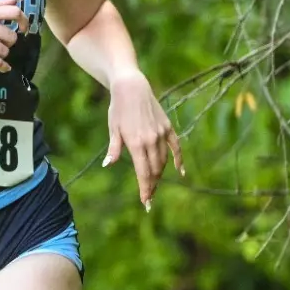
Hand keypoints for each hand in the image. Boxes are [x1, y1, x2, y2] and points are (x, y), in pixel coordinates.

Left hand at [104, 71, 183, 209]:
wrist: (132, 88)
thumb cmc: (118, 109)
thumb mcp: (113, 129)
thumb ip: (114, 148)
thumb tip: (108, 164)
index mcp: (136, 143)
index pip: (143, 172)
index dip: (145, 188)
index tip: (145, 202)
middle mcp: (152, 140)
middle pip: (154, 170)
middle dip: (152, 186)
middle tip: (149, 199)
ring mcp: (162, 134)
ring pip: (163, 161)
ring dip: (160, 175)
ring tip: (155, 187)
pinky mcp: (168, 127)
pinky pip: (176, 147)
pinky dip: (178, 160)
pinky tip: (180, 172)